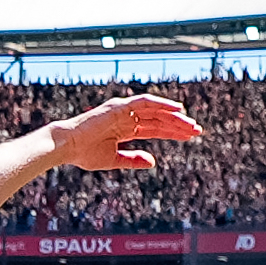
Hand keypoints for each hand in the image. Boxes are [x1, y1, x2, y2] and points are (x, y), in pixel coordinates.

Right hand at [46, 93, 201, 174]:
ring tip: (191, 123)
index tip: (190, 137)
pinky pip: (145, 102)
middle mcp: (126, 117)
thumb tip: (153, 162)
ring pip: (155, 111)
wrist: (67, 146)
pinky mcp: (119, 106)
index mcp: (125, 129)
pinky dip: (162, 104)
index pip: (155, 129)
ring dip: (174, 116)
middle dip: (178, 125)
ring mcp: (123, 110)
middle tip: (198, 131)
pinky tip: (177, 109)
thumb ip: (133, 159)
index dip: (172, 132)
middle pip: (158, 120)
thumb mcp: (113, 160)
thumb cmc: (84, 154)